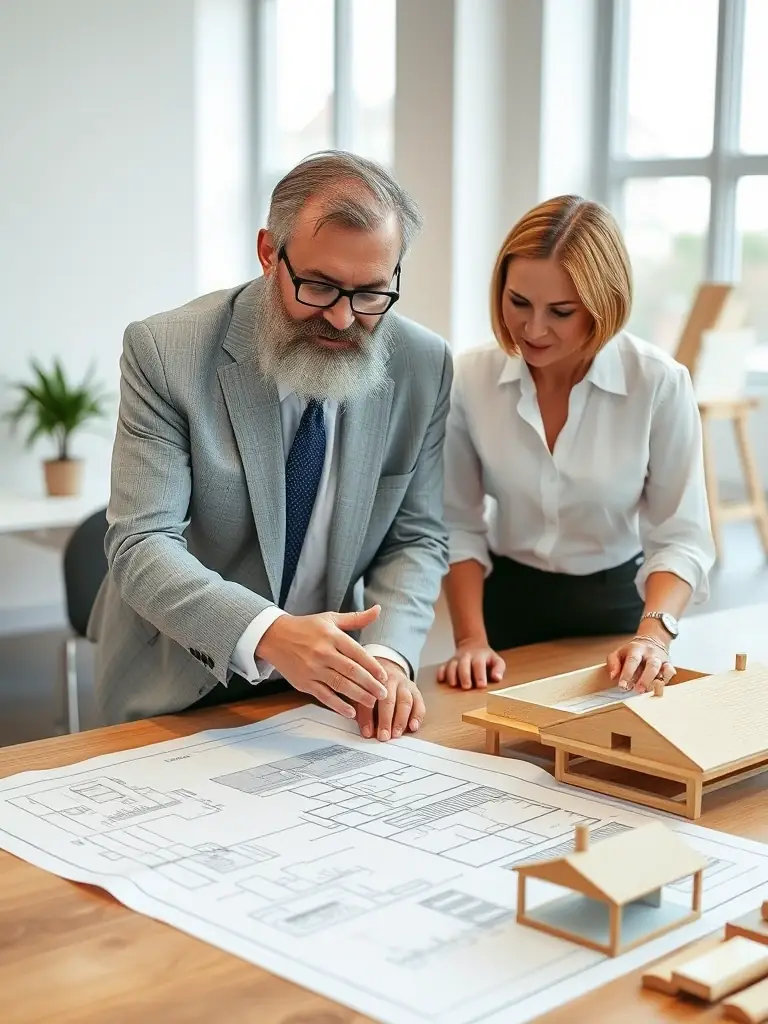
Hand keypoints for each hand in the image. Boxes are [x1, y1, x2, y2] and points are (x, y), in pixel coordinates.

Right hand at [256, 606, 388, 717]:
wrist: (274, 636)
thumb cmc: (305, 627)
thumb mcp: (330, 619)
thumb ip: (356, 618)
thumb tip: (378, 610)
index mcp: (332, 636)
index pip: (357, 652)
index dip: (372, 666)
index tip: (384, 676)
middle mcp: (323, 652)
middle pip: (351, 671)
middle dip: (370, 684)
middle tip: (383, 694)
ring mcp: (312, 668)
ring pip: (339, 684)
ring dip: (358, 695)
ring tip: (372, 703)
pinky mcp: (304, 682)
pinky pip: (324, 696)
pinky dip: (338, 705)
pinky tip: (350, 712)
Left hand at [356, 658, 425, 741]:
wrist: (386, 670)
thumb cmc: (370, 686)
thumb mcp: (360, 690)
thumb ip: (358, 706)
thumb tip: (359, 727)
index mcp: (372, 679)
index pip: (369, 699)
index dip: (367, 717)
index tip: (367, 733)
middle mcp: (390, 679)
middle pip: (388, 700)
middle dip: (385, 720)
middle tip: (383, 736)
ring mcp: (404, 684)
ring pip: (405, 701)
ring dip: (400, 720)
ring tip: (396, 734)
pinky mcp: (415, 690)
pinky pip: (419, 703)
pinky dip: (417, 717)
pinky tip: (413, 727)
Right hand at [436, 638, 504, 689]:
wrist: (472, 645)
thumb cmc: (486, 658)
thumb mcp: (497, 661)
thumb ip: (499, 668)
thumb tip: (497, 677)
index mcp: (479, 656)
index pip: (479, 664)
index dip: (480, 675)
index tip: (481, 685)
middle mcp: (466, 657)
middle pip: (463, 664)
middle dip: (464, 675)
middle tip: (467, 687)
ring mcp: (456, 659)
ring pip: (451, 665)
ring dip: (451, 675)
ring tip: (453, 684)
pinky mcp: (448, 663)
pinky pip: (442, 667)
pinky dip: (441, 673)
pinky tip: (441, 680)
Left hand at [606, 634, 675, 692]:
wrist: (651, 641)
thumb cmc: (632, 651)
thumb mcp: (618, 652)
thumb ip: (613, 663)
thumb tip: (613, 676)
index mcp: (636, 649)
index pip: (632, 661)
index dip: (627, 674)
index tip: (622, 686)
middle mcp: (651, 654)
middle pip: (651, 666)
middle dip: (645, 680)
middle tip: (637, 691)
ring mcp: (661, 659)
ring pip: (664, 669)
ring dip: (657, 682)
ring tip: (648, 691)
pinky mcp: (668, 665)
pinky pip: (671, 672)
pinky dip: (666, 680)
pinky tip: (659, 687)